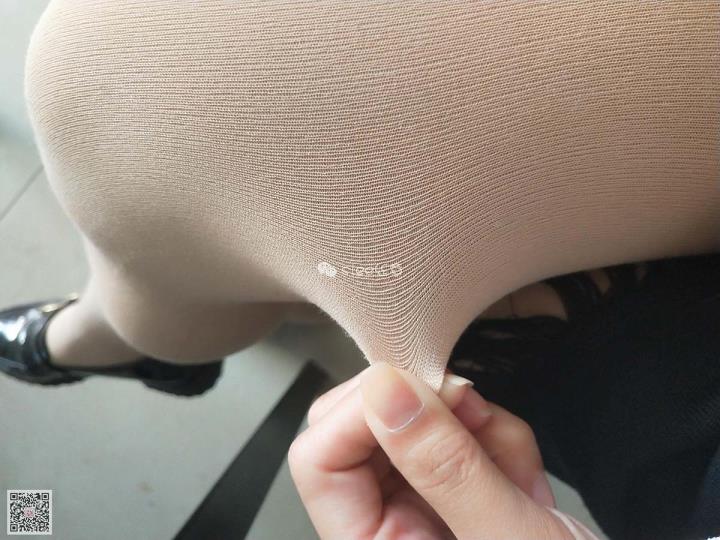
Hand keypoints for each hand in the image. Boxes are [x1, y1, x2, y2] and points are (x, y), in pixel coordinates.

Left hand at [290, 364, 593, 538]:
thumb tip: (385, 390)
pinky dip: (498, 437)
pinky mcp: (456, 487)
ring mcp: (422, 505)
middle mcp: (387, 527)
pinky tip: (525, 480)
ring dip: (475, 425)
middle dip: (423, 409)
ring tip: (518, 473)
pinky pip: (458, 429)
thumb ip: (445, 466)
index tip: (415, 389)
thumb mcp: (507, 537)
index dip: (358, 412)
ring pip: (415, 419)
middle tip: (469, 409)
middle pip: (360, 427)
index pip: (318, 459)